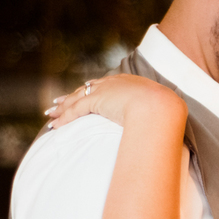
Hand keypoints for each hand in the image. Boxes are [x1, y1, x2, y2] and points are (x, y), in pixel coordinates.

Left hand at [45, 75, 186, 131]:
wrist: (160, 107)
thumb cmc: (166, 113)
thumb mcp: (160, 114)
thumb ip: (154, 120)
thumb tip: (159, 135)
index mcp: (131, 83)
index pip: (106, 86)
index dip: (93, 91)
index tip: (84, 94)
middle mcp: (116, 83)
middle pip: (87, 89)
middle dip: (72, 96)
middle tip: (59, 102)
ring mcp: (106, 91)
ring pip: (77, 98)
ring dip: (63, 108)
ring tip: (51, 114)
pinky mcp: (97, 101)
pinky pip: (76, 110)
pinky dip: (64, 118)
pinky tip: (54, 125)